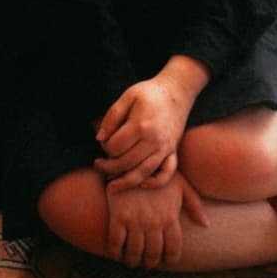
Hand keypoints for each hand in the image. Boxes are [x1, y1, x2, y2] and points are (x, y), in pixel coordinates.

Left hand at [95, 57, 209, 191]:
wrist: (177, 91)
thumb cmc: (149, 93)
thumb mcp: (127, 96)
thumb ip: (112, 117)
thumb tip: (99, 139)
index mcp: (140, 125)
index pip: (115, 147)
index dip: (104, 147)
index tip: (103, 141)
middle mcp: (154, 140)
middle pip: (126, 163)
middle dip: (108, 167)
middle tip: (98, 165)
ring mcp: (165, 148)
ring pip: (143, 174)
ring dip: (125, 183)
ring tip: (111, 186)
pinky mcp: (172, 152)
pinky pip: (166, 174)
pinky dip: (154, 183)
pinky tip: (141, 184)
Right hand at [104, 172, 207, 268]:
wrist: (134, 157)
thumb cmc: (159, 171)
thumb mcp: (180, 184)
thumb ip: (194, 204)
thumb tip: (205, 224)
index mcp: (170, 216)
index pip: (173, 249)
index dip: (169, 259)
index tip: (165, 260)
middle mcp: (154, 222)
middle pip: (153, 255)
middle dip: (150, 262)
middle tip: (147, 262)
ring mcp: (135, 220)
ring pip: (134, 253)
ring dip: (132, 261)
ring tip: (132, 260)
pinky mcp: (118, 216)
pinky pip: (115, 243)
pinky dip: (115, 253)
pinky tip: (116, 253)